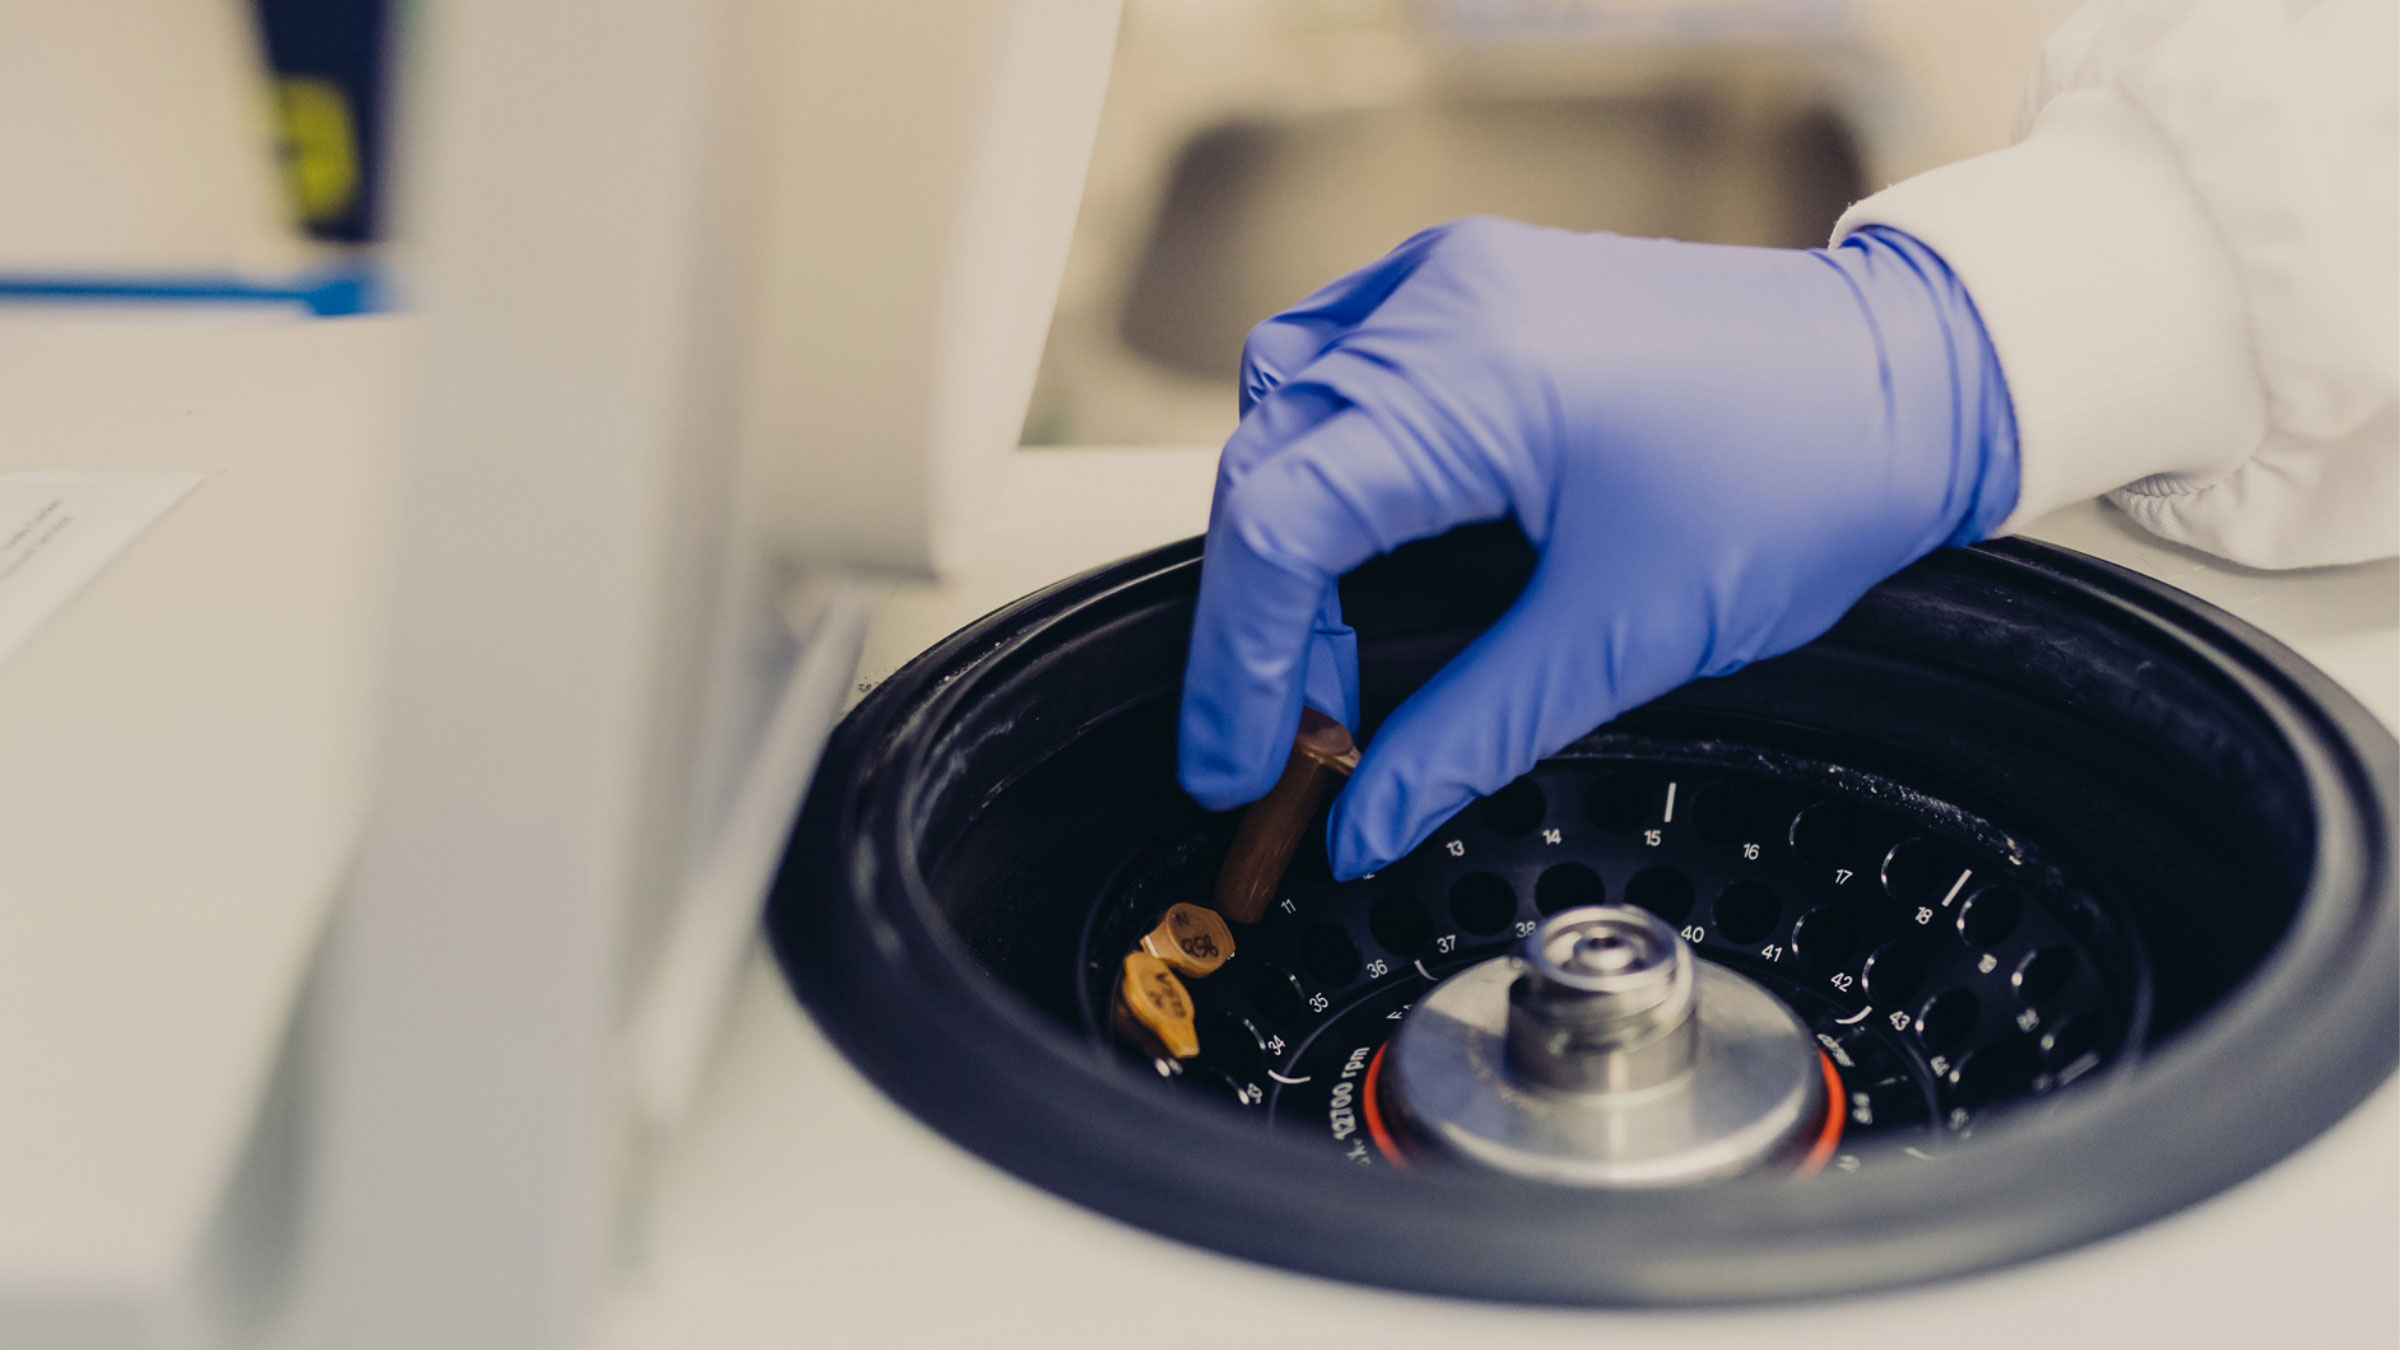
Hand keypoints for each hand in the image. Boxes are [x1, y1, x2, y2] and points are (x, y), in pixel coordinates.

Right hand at [1176, 218, 2017, 878]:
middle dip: (1260, 620)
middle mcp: (1440, 302)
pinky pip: (1343, 361)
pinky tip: (1360, 539)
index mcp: (1469, 379)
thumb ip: (1469, 734)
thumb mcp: (1622, 638)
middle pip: (1264, 467)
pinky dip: (1327, 460)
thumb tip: (1367, 821)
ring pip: (1285, 409)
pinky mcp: (1478, 281)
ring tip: (1338, 653)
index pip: (1279, 523)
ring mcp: (1454, 276)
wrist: (1914, 377)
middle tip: (1288, 740)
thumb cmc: (1802, 476)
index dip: (1242, 664)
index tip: (1241, 765)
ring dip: (1288, 536)